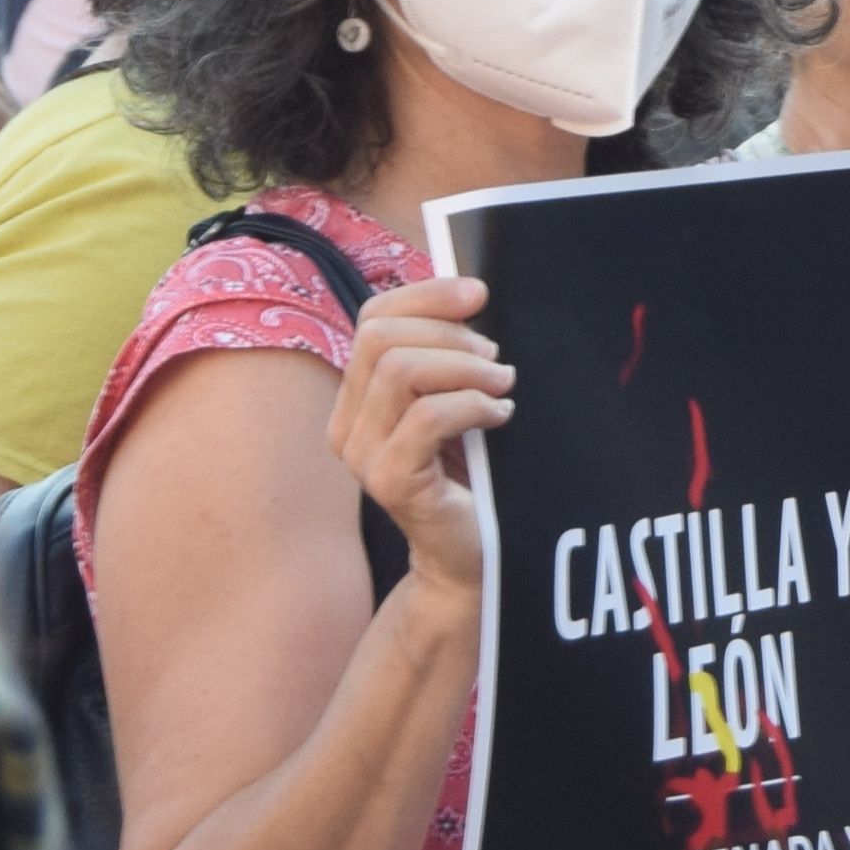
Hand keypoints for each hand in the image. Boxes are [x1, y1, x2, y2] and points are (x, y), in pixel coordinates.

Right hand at [334, 272, 507, 595]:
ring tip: (501, 387)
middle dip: (449, 334)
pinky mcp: (388, 482)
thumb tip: (473, 294)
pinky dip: (472, 406)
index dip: (426, 295)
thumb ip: (448, 358)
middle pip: (380, 337)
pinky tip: (499, 417)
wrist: (472, 555)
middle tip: (495, 358)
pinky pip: (427, 417)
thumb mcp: (456, 402)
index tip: (479, 293)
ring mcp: (362, 455)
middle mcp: (347, 424)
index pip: (373, 319)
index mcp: (357, 398)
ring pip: (400, 371)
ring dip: (464, 369)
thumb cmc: (471, 476)